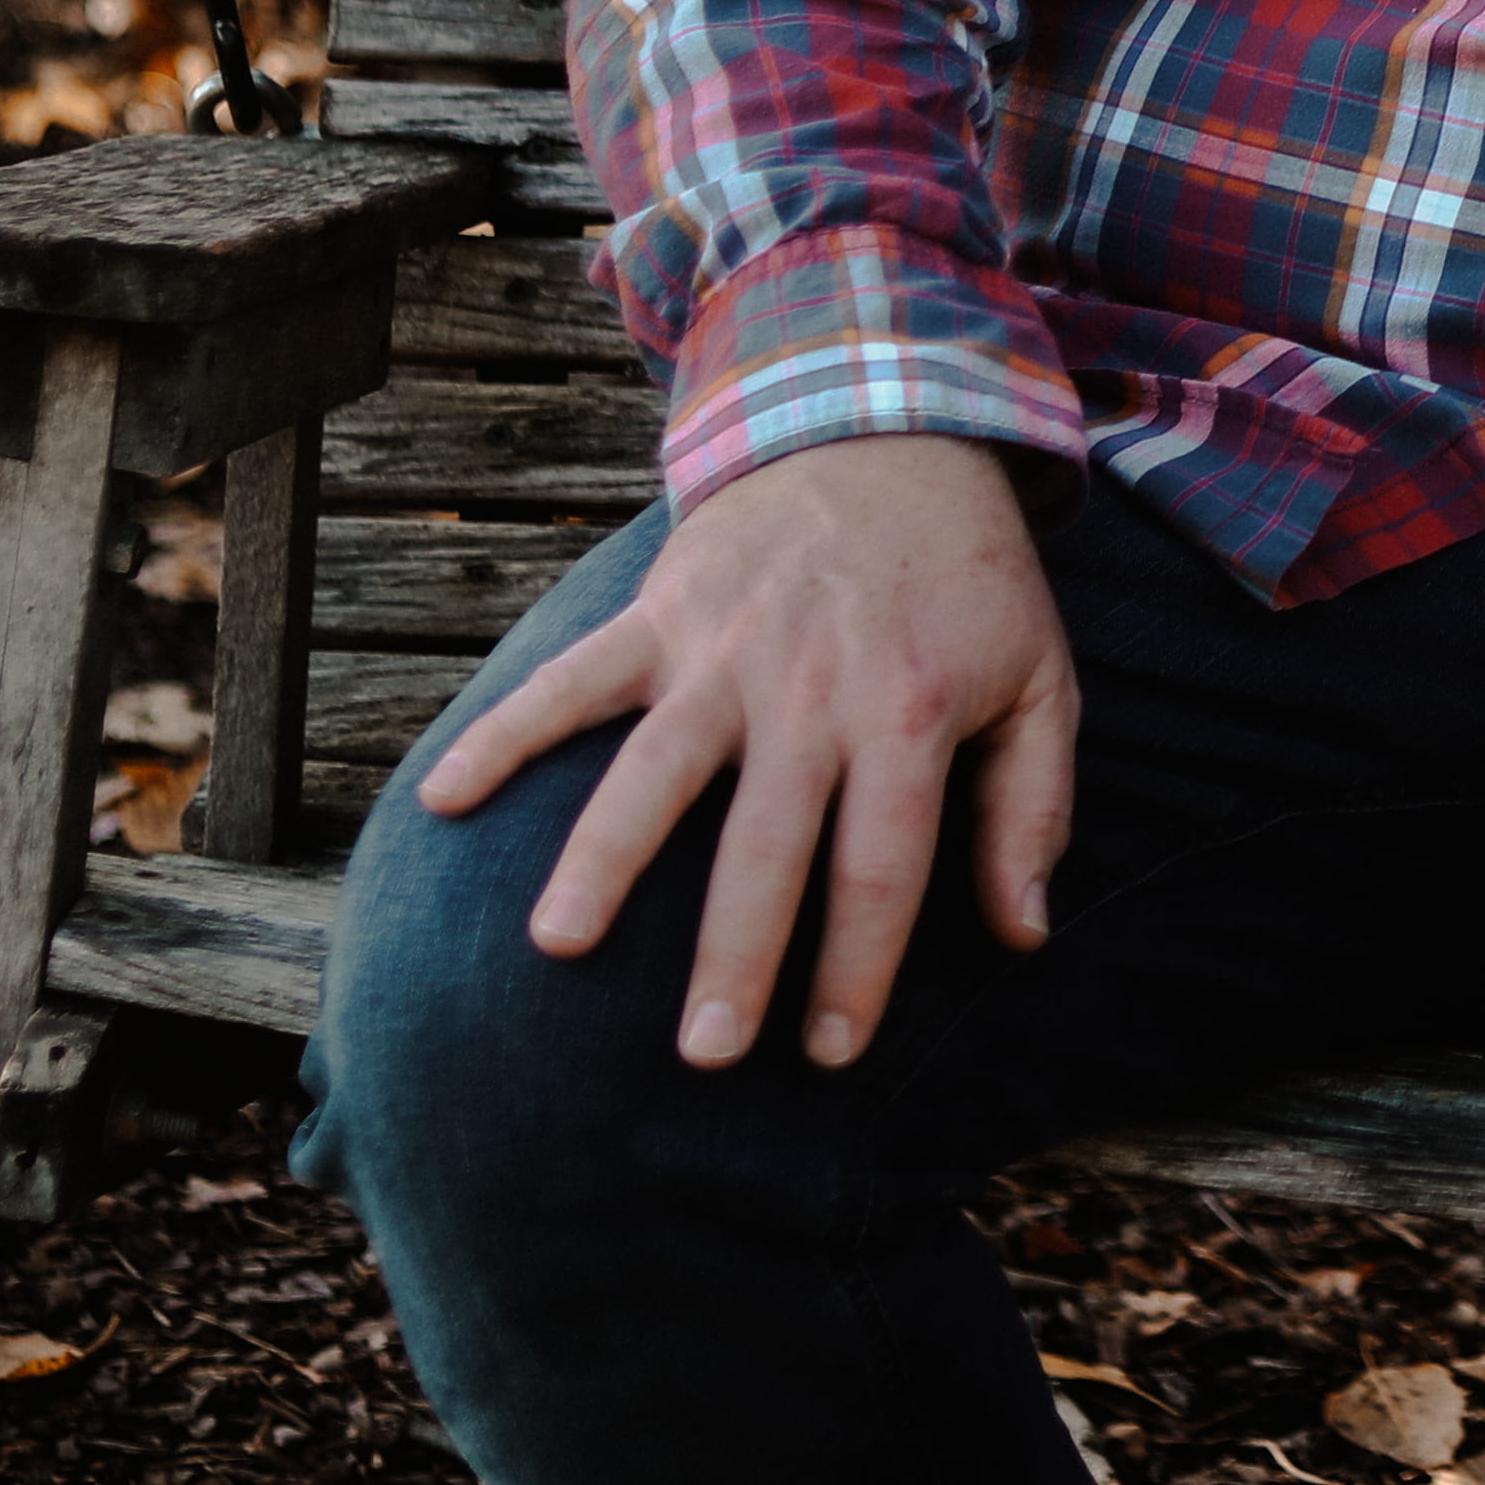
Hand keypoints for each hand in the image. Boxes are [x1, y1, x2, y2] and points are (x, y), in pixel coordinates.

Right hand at [412, 434, 1078, 1074]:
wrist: (889, 429)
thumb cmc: (968, 581)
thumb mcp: (1042, 680)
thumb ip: (1034, 809)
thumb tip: (1025, 935)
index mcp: (908, 715)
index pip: (882, 866)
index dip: (857, 967)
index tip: (827, 1053)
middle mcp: (810, 691)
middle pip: (764, 843)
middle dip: (733, 953)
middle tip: (702, 1055)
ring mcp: (725, 651)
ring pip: (654, 768)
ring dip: (604, 856)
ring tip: (558, 946)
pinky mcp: (660, 613)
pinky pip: (571, 678)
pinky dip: (503, 732)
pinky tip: (442, 798)